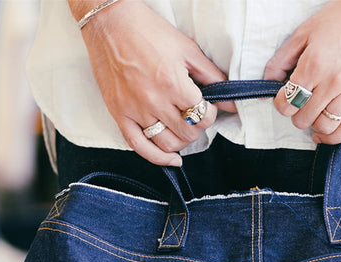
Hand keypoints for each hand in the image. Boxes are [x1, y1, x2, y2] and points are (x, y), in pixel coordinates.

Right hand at [70, 0, 235, 165]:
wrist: (109, 22)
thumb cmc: (148, 31)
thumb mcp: (187, 49)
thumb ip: (211, 76)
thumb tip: (231, 100)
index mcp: (173, 83)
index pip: (202, 116)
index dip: (210, 113)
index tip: (207, 106)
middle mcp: (154, 100)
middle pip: (187, 133)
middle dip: (196, 126)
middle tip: (193, 114)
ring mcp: (135, 110)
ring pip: (167, 144)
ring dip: (181, 141)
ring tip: (182, 129)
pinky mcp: (120, 114)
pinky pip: (140, 147)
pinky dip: (158, 158)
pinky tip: (172, 159)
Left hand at [263, 0, 340, 144]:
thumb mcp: (305, 31)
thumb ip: (282, 58)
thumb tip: (268, 81)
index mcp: (313, 65)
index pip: (286, 103)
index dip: (281, 104)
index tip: (284, 99)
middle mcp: (332, 82)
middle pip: (303, 118)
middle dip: (297, 114)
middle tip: (301, 104)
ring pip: (324, 126)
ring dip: (314, 125)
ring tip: (314, 114)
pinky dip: (334, 136)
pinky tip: (325, 132)